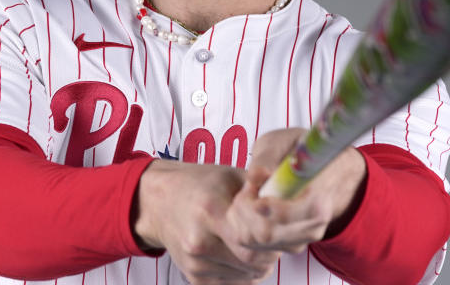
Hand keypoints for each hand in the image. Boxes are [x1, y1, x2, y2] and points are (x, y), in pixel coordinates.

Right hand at [133, 160, 276, 283]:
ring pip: (249, 275)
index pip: (256, 239)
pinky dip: (245, 271)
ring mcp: (195, 263)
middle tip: (273, 236)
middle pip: (254, 261)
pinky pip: (236, 283)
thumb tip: (290, 193)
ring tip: (254, 240)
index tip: (280, 227)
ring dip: (261, 262)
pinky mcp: (194, 278)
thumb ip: (259, 187)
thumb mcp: (229, 176)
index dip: (275, 236)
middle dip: (271, 251)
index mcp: (210, 211)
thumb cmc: (196, 185)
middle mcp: (199, 241)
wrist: (158, 202)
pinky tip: (239, 251)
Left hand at [222, 128, 367, 254]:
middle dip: (244, 211)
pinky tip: (248, 207)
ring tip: (246, 195)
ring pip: (256, 243)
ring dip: (241, 219)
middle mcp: (312, 227)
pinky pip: (254, 247)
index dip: (261, 205)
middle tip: (244, 190)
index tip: (250, 188)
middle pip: (265, 234)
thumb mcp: (282, 141)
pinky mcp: (286, 247)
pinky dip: (243, 228)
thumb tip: (255, 176)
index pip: (284, 216)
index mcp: (318, 200)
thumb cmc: (299, 151)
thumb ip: (267, 158)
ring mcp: (300, 240)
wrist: (323, 169)